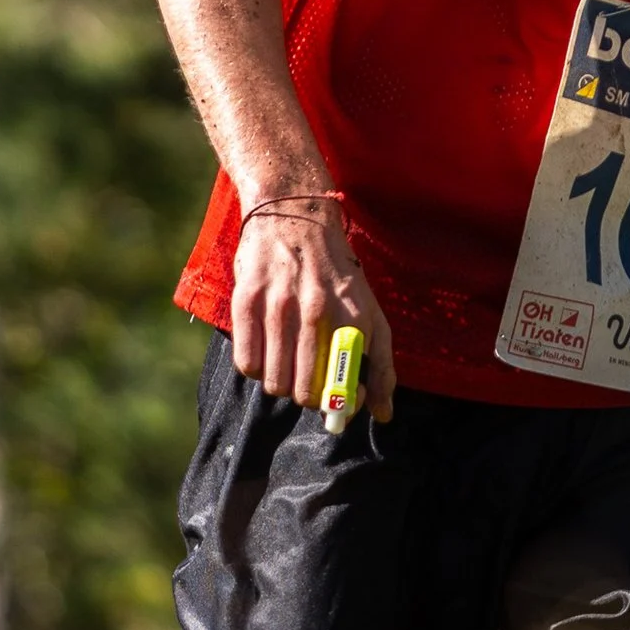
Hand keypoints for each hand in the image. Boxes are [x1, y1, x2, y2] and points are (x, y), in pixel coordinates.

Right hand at [230, 200, 397, 419]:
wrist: (295, 214)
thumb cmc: (337, 273)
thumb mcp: (371, 313)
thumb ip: (381, 366)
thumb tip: (383, 414)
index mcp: (353, 318)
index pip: (344, 389)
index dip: (340, 405)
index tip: (340, 398)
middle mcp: (317, 312)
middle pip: (304, 393)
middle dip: (307, 396)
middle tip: (308, 380)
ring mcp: (279, 305)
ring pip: (275, 382)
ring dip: (281, 382)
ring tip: (287, 362)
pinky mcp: (248, 300)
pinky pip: (246, 364)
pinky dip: (256, 369)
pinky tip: (266, 352)